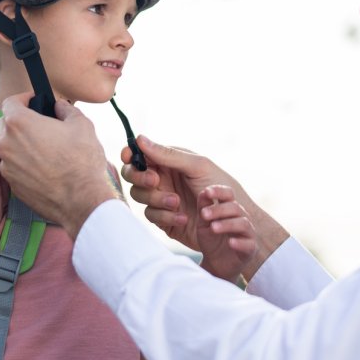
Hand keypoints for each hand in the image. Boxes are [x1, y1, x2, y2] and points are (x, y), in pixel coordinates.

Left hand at [0, 94, 118, 238]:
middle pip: (6, 124)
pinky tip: (45, 168)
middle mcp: (6, 144)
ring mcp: (7, 167)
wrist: (82, 200)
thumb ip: (65, 109)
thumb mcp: (81, 124)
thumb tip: (59, 106)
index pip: (10, 102)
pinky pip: (14, 167)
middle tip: (42, 125)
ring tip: (45, 149)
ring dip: (22, 144)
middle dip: (21, 121)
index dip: (23, 99)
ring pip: (9, 148)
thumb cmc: (81, 160)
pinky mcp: (12, 186)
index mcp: (19, 124)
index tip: (35, 102)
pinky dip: (24, 164)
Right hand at [122, 136, 229, 252]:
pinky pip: (152, 216)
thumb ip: (168, 154)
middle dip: (139, 177)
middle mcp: (161, 178)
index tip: (129, 157)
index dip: (130, 155)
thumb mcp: (197, 165)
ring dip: (156, 198)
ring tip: (176, 201)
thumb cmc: (219, 185)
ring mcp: (160, 199)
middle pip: (133, 175)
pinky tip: (183, 216)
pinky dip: (165, 215)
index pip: (140, 155)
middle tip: (154, 180)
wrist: (231, 220)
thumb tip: (139, 139)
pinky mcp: (163, 219)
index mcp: (167, 161)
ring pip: (140, 196)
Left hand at [194, 185, 257, 282]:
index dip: (219, 191)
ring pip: (242, 224)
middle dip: (218, 210)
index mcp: (230, 209)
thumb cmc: (211, 239)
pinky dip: (240, 243)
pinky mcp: (250, 249)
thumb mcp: (203, 223)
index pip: (229, 194)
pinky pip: (248, 244)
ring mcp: (248, 233)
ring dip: (227, 224)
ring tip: (213, 228)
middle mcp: (242, 217)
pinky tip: (231, 243)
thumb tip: (204, 192)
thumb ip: (203, 208)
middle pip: (235, 208)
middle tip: (203, 214)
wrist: (216, 264)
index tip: (207, 192)